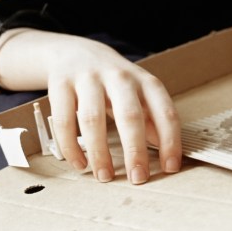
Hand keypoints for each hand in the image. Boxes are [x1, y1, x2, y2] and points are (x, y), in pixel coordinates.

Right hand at [0, 29, 180, 182]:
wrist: (76, 52)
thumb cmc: (114, 82)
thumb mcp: (139, 95)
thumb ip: (152, 121)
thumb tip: (167, 153)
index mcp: (145, 82)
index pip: (165, 112)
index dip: (170, 141)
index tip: (170, 167)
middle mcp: (119, 77)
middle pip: (130, 115)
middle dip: (135, 150)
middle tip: (138, 178)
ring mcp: (88, 78)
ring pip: (93, 119)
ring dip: (100, 152)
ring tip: (104, 176)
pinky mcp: (61, 84)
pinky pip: (64, 120)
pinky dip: (71, 146)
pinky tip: (80, 163)